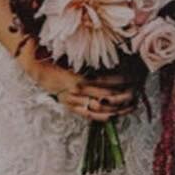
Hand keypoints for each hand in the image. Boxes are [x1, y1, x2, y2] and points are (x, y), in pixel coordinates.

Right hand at [23, 46, 137, 121]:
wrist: (37, 69)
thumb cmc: (56, 59)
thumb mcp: (73, 57)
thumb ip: (90, 62)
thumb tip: (110, 61)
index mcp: (79, 78)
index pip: (106, 82)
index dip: (121, 81)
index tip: (133, 77)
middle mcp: (78, 92)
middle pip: (106, 97)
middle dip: (123, 95)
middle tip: (137, 92)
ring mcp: (74, 102)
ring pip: (100, 108)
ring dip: (117, 108)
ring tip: (131, 105)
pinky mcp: (71, 107)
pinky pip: (89, 116)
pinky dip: (103, 117)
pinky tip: (114, 116)